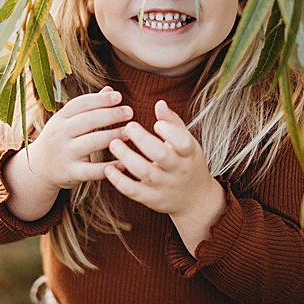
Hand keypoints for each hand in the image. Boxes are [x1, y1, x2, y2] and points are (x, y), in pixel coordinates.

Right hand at [4, 86, 131, 220]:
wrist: (38, 169)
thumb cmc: (61, 139)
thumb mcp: (68, 121)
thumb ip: (89, 107)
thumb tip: (111, 90)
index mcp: (60, 118)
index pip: (80, 104)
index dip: (100, 99)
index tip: (119, 97)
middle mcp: (59, 134)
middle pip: (87, 120)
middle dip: (110, 115)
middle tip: (130, 112)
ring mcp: (64, 154)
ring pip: (91, 143)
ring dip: (112, 136)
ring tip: (130, 133)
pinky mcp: (70, 173)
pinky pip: (91, 170)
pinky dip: (108, 167)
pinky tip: (123, 162)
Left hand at [105, 101, 224, 220]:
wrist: (195, 198)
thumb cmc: (188, 163)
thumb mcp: (187, 143)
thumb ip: (173, 123)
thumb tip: (160, 103)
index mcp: (190, 154)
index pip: (183, 142)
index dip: (169, 132)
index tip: (156, 123)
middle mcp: (179, 171)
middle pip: (161, 155)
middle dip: (143, 140)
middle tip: (128, 126)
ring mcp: (166, 186)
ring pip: (145, 172)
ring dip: (127, 157)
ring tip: (113, 143)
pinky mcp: (153, 199)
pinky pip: (134, 191)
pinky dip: (120, 181)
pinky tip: (108, 168)